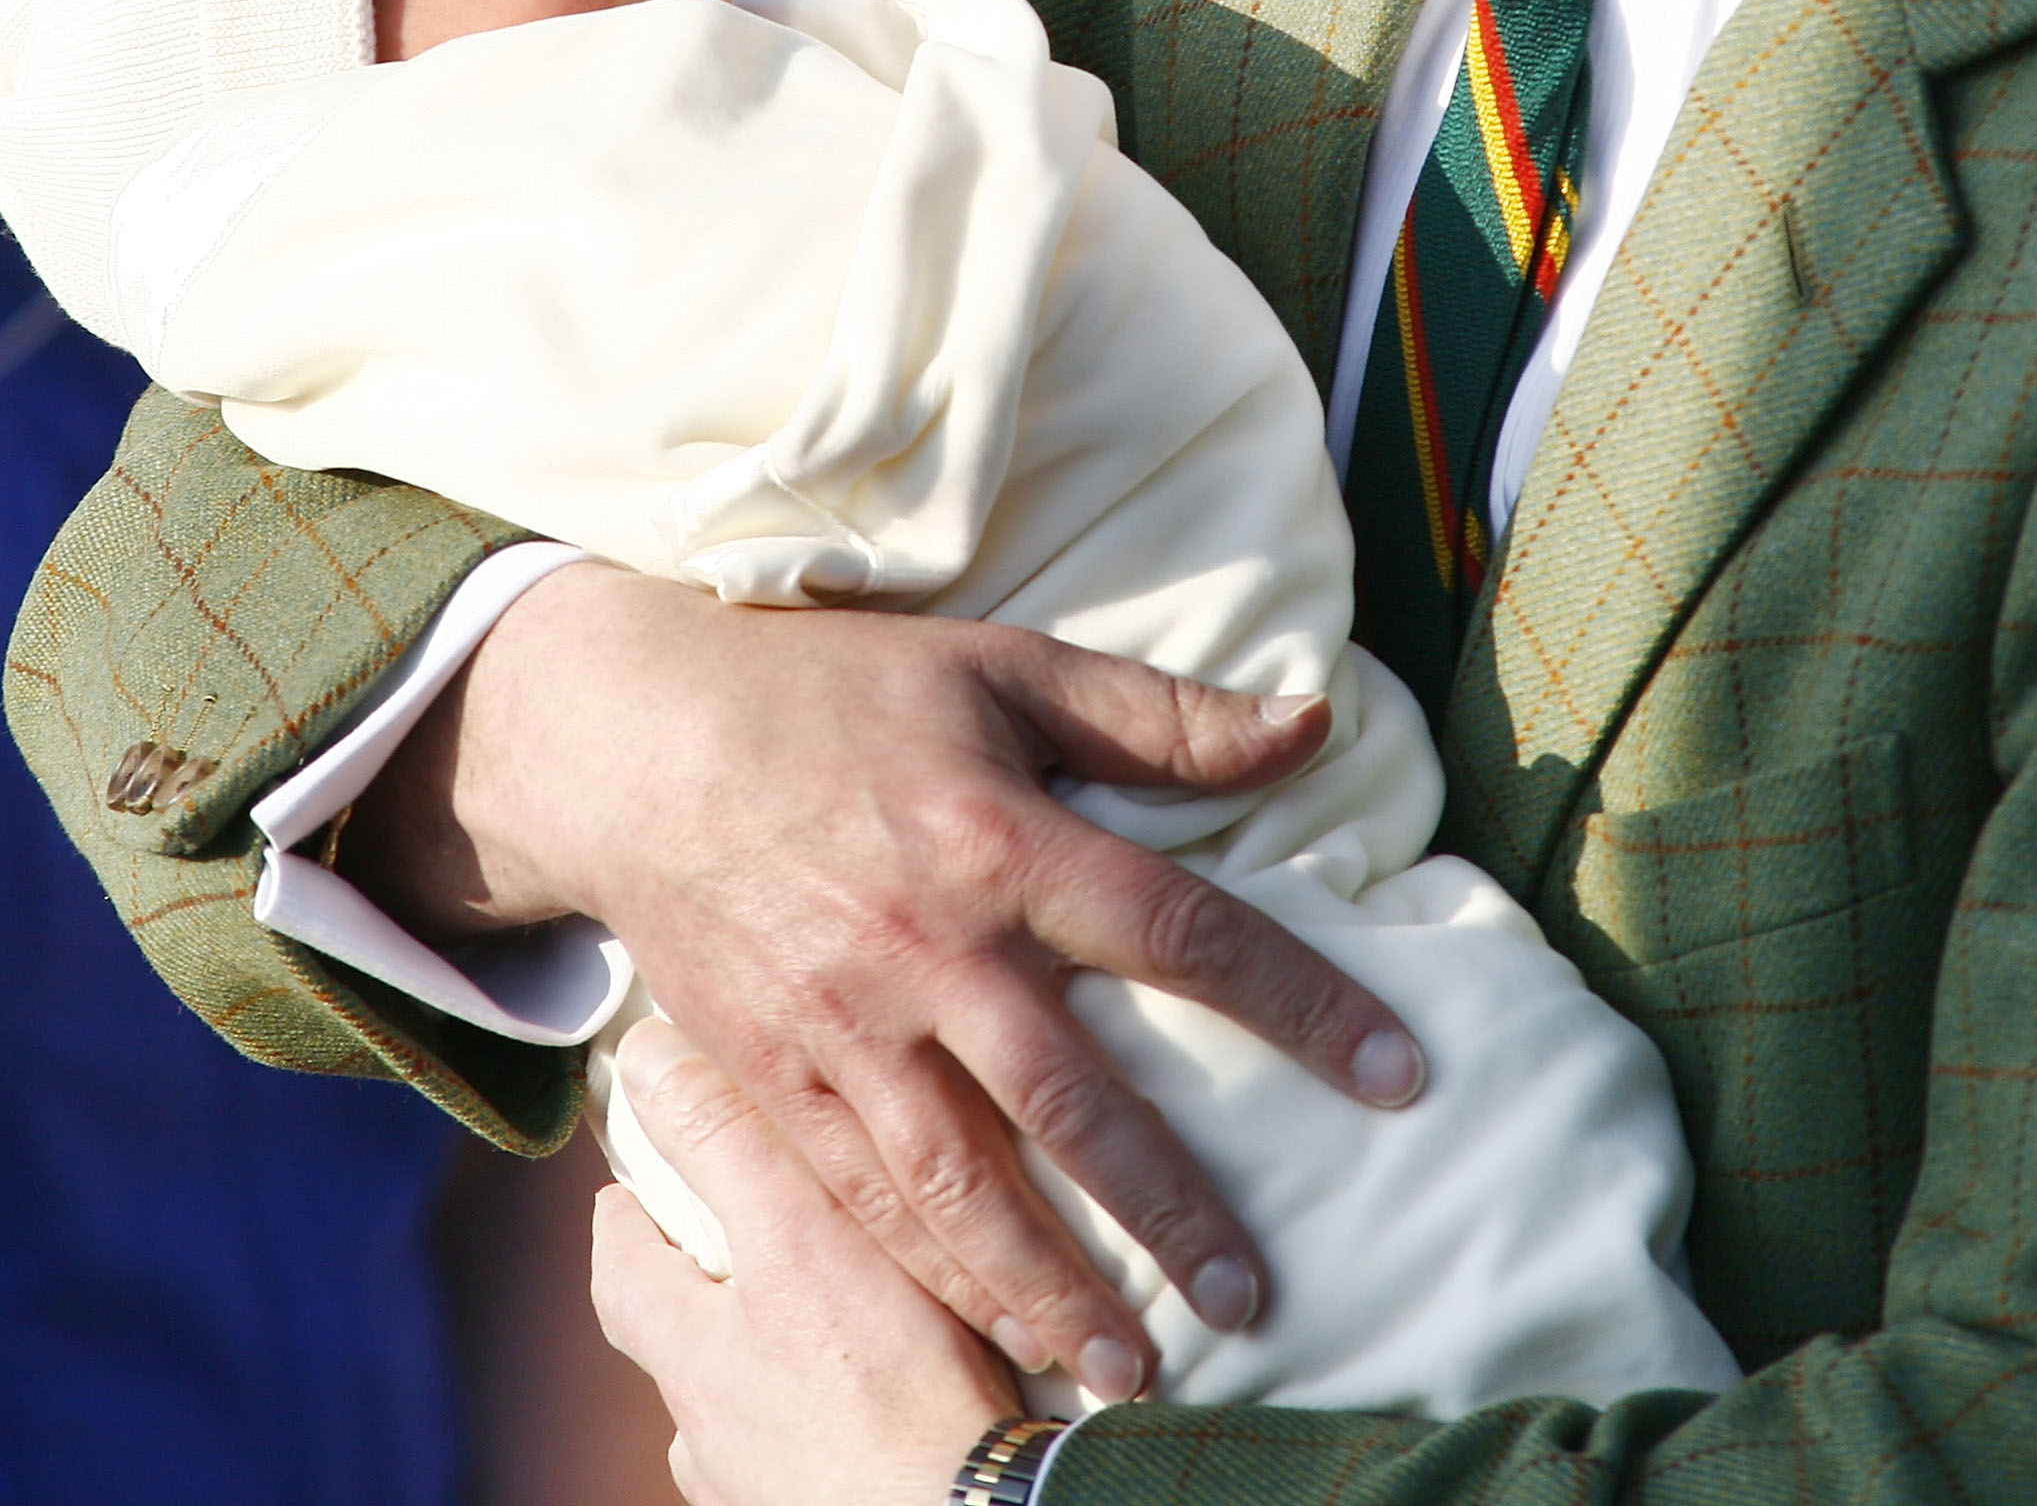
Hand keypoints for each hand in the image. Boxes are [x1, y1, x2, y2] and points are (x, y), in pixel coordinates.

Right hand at [344, 562, 1423, 1398]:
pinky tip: (996, 1334)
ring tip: (1136, 1369)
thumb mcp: (1003, 666)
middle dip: (1173, 1205)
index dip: (1299, 1004)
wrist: (637, 744)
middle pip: (1074, 1097)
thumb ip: (1158, 714)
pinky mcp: (777, 1081)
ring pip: (961, 1184)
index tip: (1398, 1075)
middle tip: (1257, 1291)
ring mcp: (845, 1028)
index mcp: (1000, 838)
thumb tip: (1312, 720)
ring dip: (1052, 1284)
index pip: (1180, 931)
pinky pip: (864, 1201)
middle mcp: (929, 948)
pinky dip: (936, 1277)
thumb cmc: (839, 693)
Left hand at [590, 1019, 1008, 1505]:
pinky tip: (867, 1410)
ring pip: (736, 1415)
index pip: (622, 1269)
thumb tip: (647, 1057)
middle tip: (735, 1251)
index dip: (626, 1219)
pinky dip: (820, 1430)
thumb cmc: (890, 1387)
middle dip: (694, 1295)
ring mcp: (762, 1485)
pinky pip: (799, 1464)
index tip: (632, 1187)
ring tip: (824, 1333)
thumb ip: (724, 1142)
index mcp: (696, 1351)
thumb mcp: (800, 1229)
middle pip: (673, 1349)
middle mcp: (713, 1429)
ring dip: (761, 1373)